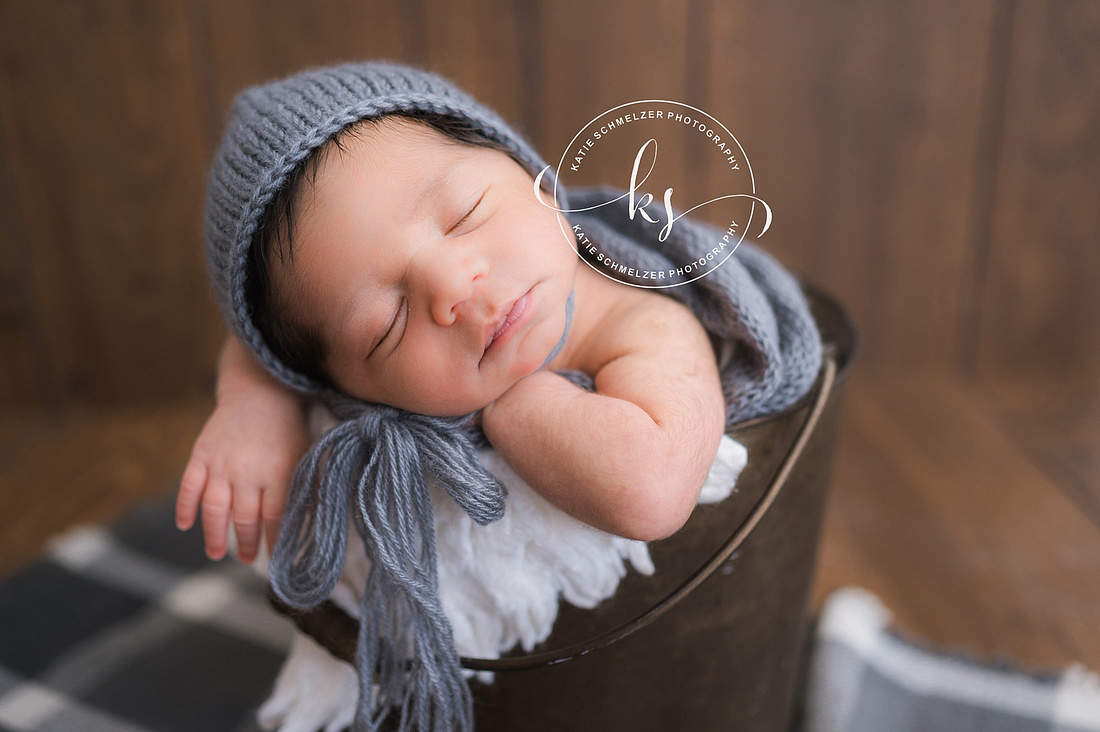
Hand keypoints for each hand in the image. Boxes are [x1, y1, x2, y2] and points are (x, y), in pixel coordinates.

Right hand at [175, 387, 310, 562]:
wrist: (259, 390)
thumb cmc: (287, 427)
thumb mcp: (306, 454)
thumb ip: (308, 485)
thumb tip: (310, 519)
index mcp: (278, 473)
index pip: (275, 517)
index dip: (274, 541)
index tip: (275, 559)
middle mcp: (248, 472)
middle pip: (244, 517)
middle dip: (246, 543)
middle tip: (247, 559)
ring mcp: (221, 463)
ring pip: (214, 507)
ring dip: (213, 534)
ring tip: (215, 553)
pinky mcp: (201, 453)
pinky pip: (189, 485)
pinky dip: (184, 506)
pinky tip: (184, 525)